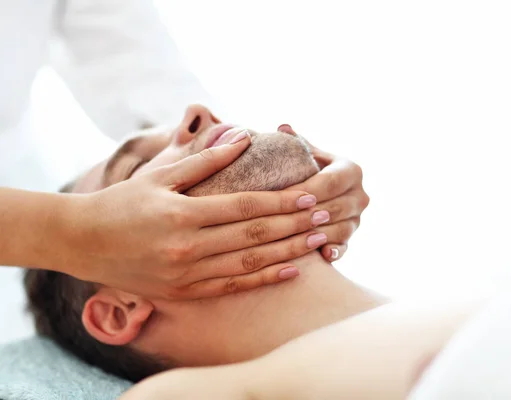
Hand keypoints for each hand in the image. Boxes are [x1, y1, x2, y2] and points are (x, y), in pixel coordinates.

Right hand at [55, 132, 330, 298]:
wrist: (83, 243)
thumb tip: (242, 136)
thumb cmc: (122, 203)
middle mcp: (188, 247)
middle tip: (325, 215)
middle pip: (254, 235)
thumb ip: (205, 159)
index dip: (282, 200)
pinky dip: (264, 280)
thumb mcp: (160, 175)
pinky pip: (233, 287)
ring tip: (318, 240)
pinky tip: (290, 271)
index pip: (245, 206)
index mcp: (183, 214)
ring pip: (250, 264)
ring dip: (288, 252)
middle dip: (294, 224)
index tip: (310, 193)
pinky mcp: (185, 293)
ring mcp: (187, 274)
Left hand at [281, 125, 369, 262]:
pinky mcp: (351, 239)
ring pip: (337, 229)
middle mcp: (360, 195)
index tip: (277, 195)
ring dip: (315, 235)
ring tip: (291, 238)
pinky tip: (319, 253)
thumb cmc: (306, 170)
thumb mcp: (304, 154)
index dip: (303, 190)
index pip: (328, 182)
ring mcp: (358, 219)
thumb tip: (283, 128)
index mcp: (351, 170)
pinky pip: (342, 248)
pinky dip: (332, 251)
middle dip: (306, 215)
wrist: (318, 194)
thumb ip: (295, 143)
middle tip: (279, 221)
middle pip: (333, 208)